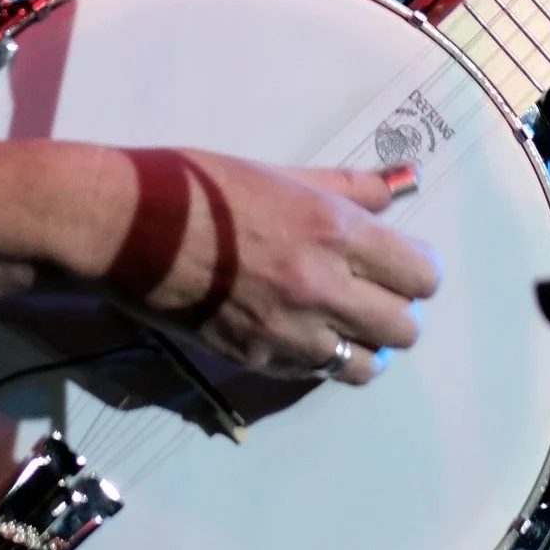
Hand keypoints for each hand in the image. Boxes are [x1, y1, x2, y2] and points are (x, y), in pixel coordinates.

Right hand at [91, 148, 439, 386]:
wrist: (128, 227)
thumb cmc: (200, 186)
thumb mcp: (280, 174)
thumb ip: (346, 188)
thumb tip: (399, 187)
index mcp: (334, 231)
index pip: (421, 276)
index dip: (415, 270)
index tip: (397, 262)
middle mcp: (323, 288)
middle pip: (405, 329)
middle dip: (394, 310)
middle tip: (368, 291)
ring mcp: (290, 332)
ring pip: (367, 365)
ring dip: (362, 345)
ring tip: (338, 320)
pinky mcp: (258, 361)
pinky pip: (315, 375)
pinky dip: (318, 358)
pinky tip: (297, 331)